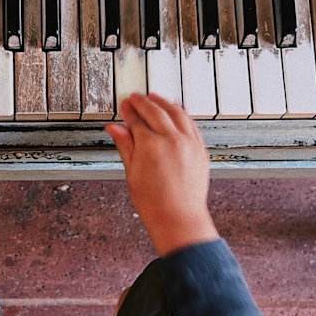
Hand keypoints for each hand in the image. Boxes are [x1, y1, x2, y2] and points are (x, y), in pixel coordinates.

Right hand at [106, 93, 218, 255]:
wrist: (178, 218)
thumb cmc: (155, 203)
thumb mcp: (132, 173)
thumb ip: (125, 146)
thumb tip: (115, 129)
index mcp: (151, 146)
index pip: (137, 121)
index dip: (128, 111)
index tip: (124, 106)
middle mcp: (172, 140)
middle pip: (155, 111)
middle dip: (143, 102)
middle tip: (135, 98)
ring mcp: (189, 143)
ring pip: (176, 112)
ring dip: (164, 102)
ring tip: (155, 97)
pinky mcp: (200, 149)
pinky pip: (191, 123)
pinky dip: (182, 113)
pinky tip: (176, 109)